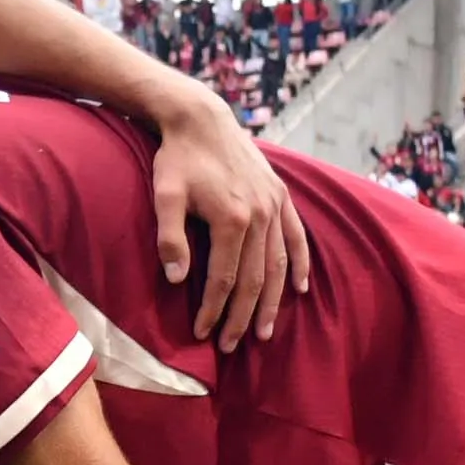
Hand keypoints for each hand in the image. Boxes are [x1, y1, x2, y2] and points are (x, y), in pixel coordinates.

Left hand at [146, 86, 309, 348]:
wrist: (202, 118)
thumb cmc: (177, 158)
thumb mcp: (164, 195)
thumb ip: (170, 238)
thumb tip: (178, 279)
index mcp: (231, 219)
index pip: (224, 278)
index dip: (213, 310)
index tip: (202, 333)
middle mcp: (260, 215)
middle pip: (254, 279)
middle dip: (242, 317)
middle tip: (231, 346)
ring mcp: (275, 205)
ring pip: (278, 265)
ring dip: (272, 302)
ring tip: (264, 332)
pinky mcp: (281, 195)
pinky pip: (297, 237)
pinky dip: (300, 264)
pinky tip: (300, 289)